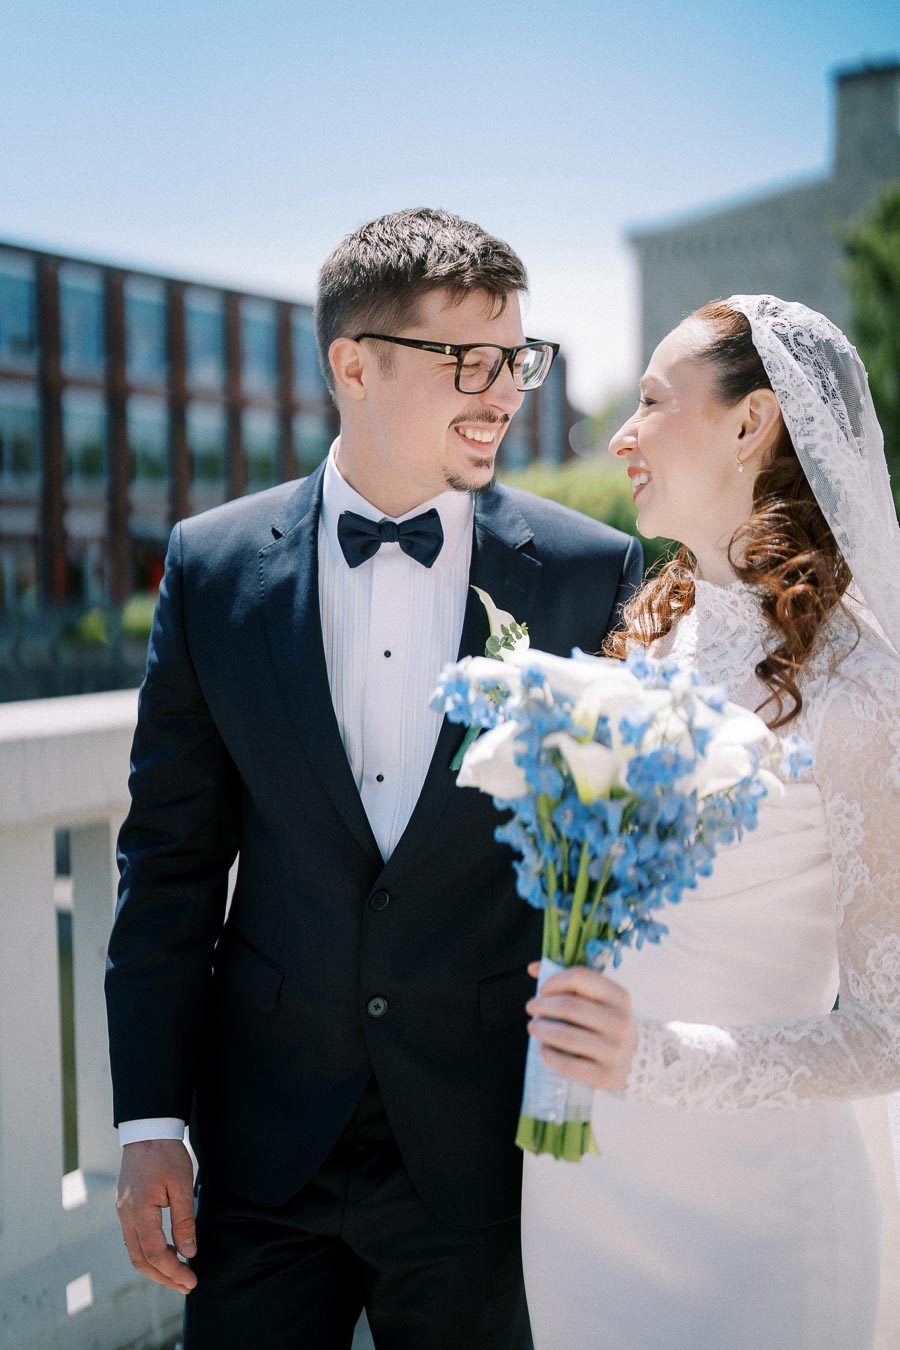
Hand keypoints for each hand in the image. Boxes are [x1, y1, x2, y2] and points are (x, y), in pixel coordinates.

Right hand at [116, 1139, 197, 1292]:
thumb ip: (184, 1221)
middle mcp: (125, 1215)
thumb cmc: (166, 1154)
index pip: (154, 1253)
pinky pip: (135, 1238)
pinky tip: (167, 1253)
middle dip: (163, 1277)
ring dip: (156, 1267)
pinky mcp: (126, 1207)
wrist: (147, 1130)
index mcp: (138, 1210)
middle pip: (140, 1260)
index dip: (172, 1271)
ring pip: (135, 1252)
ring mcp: (123, 1212)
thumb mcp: (181, 1185)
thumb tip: (188, 1253)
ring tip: (179, 1274)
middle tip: (186, 1285)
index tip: (191, 1280)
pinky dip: (150, 1252)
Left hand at [526, 961, 637, 1092]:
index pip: (580, 978)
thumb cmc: (607, 1024)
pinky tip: (544, 1049)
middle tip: (531, 1007)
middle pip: (569, 1007)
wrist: (634, 1063)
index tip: (542, 990)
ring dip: (541, 1029)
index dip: (554, 981)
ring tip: (533, 1027)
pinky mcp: (605, 1076)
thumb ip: (568, 981)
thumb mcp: (598, 1000)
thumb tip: (533, 968)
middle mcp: (620, 1022)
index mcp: (619, 996)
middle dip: (542, 1006)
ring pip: (566, 1036)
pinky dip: (549, 1055)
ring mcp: (614, 1050)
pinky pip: (568, 1064)